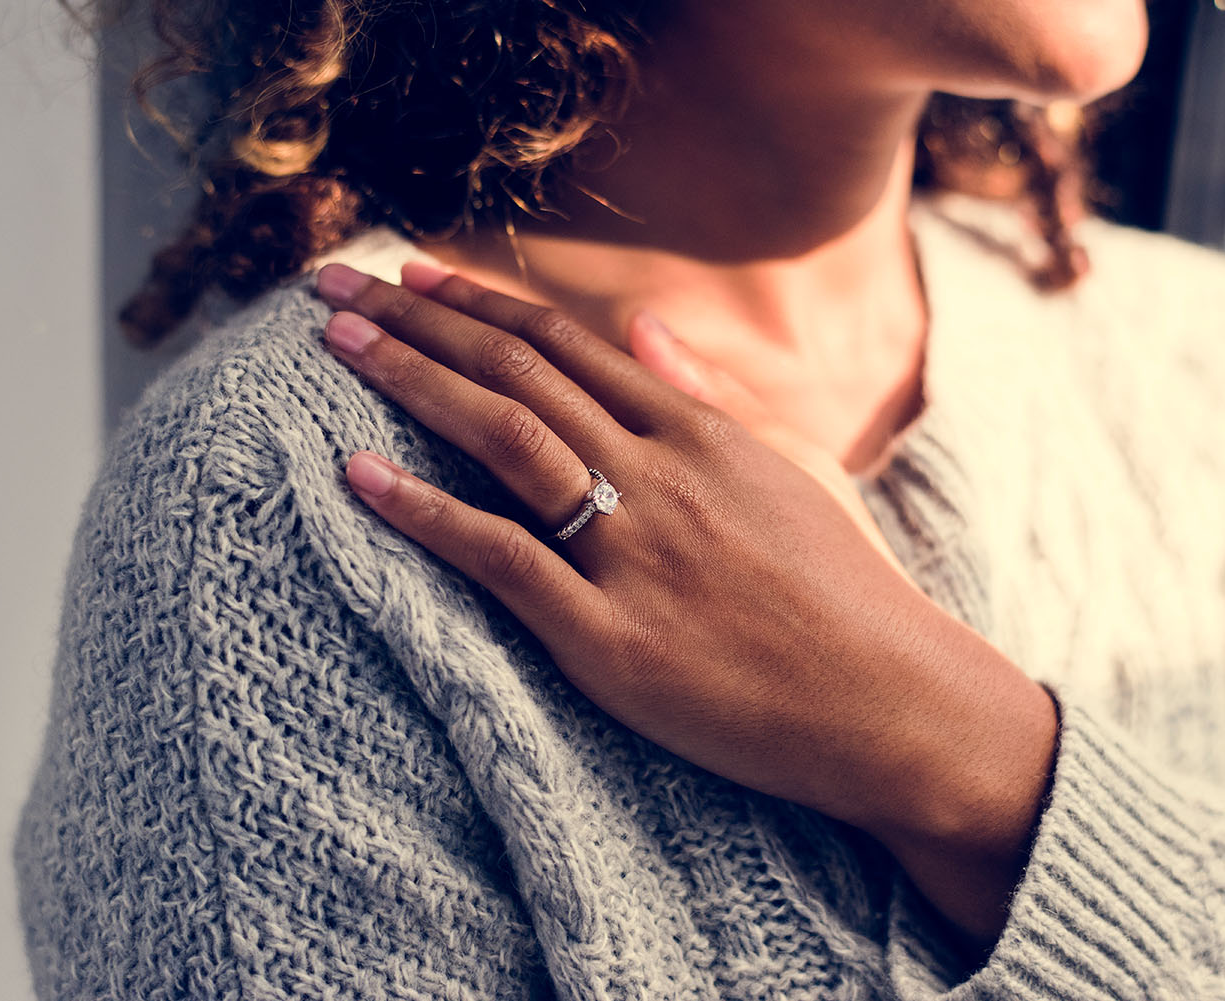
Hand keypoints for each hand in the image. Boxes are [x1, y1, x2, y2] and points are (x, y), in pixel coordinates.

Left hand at [316, 261, 1056, 941]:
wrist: (892, 703)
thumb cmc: (844, 592)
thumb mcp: (787, 470)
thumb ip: (707, 395)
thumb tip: (643, 323)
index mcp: (698, 433)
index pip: (565, 341)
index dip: (478, 301)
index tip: (409, 273)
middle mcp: (660, 474)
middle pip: (519, 370)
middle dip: (416, 320)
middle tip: (332, 290)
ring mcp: (635, 553)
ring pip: (504, 438)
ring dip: (412, 380)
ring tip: (334, 346)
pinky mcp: (612, 639)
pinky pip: (503, 560)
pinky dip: (424, 513)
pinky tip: (358, 476)